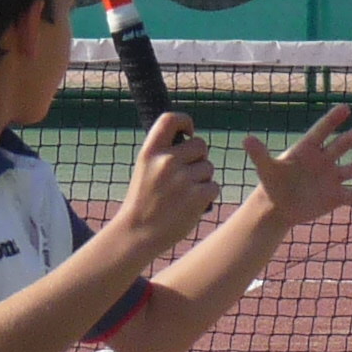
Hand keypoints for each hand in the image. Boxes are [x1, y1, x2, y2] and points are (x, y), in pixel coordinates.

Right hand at [110, 109, 219, 253]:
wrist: (138, 233)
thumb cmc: (144, 200)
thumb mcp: (145, 168)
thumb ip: (164, 151)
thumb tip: (192, 138)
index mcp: (150, 151)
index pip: (172, 119)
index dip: (185, 122)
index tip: (188, 134)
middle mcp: (166, 161)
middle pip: (200, 145)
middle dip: (198, 158)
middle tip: (185, 176)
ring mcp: (182, 179)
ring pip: (208, 168)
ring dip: (202, 179)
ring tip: (183, 194)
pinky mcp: (197, 196)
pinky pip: (214, 186)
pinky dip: (207, 195)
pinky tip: (191, 204)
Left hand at [243, 105, 351, 227]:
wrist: (278, 206)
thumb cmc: (272, 183)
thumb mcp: (266, 169)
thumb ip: (260, 154)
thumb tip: (246, 139)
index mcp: (308, 150)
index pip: (321, 132)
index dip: (332, 120)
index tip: (345, 108)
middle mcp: (323, 161)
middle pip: (340, 147)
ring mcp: (331, 178)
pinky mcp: (335, 196)